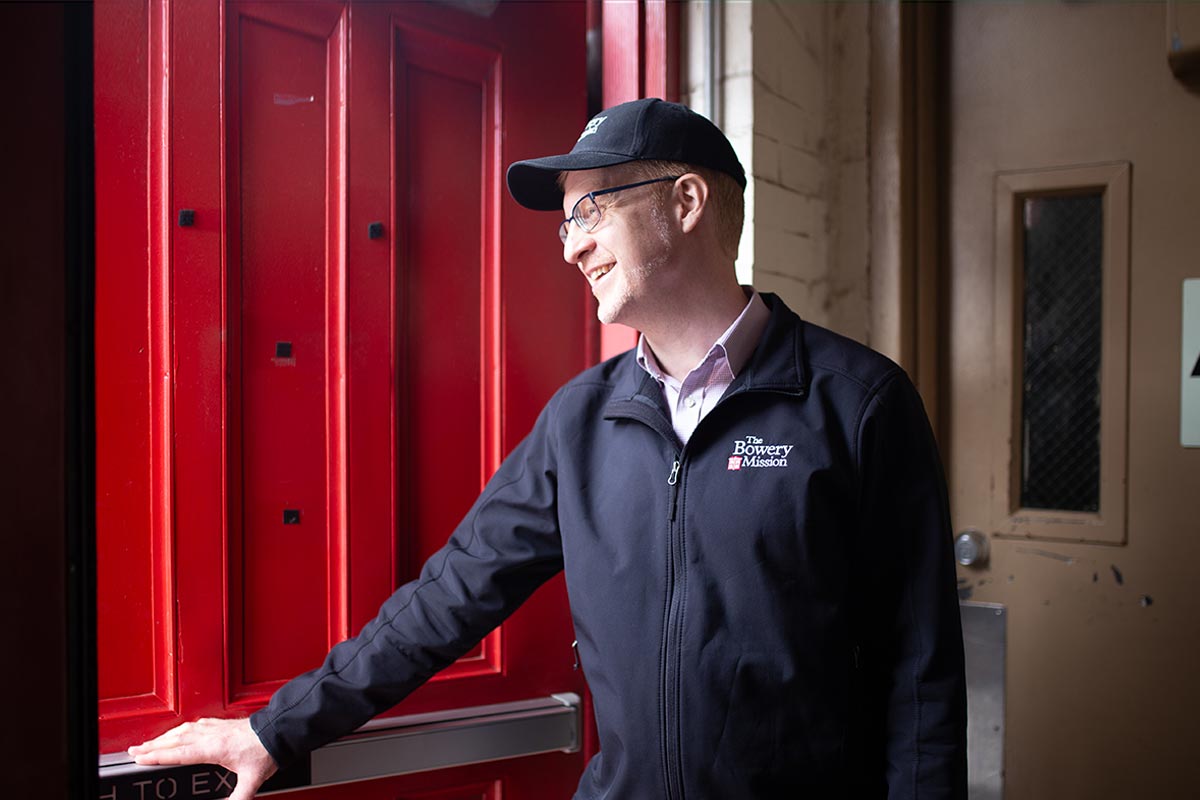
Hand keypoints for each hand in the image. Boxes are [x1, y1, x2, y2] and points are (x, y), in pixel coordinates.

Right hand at [128, 717, 277, 799]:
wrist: (280, 729)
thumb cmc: (267, 750)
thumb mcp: (252, 778)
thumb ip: (240, 797)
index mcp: (214, 748)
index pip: (179, 753)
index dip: (158, 756)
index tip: (141, 758)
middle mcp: (212, 735)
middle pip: (175, 739)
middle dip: (153, 745)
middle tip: (135, 750)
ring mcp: (216, 727)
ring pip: (184, 730)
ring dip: (165, 736)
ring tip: (150, 742)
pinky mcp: (223, 723)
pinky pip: (196, 724)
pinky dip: (183, 728)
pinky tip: (182, 730)